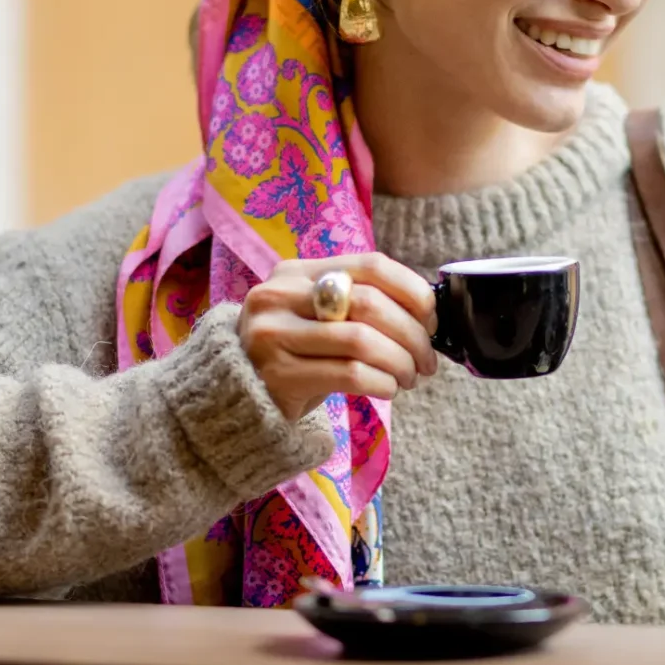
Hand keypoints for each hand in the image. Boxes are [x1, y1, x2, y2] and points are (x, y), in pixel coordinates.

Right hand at [238, 253, 438, 420]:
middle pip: (370, 303)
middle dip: (412, 335)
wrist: (233, 399)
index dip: (412, 290)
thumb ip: (358, 304)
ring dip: (400, 362)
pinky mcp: (278, 375)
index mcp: (296, 273)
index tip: (431, 319)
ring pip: (362, 341)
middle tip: (428, 360)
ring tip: (410, 377)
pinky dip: (382, 381)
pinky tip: (389, 389)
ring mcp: (273, 335)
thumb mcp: (317, 317)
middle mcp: (280, 296)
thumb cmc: (294, 354)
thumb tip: (427, 312)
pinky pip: (349, 373)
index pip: (371, 265)